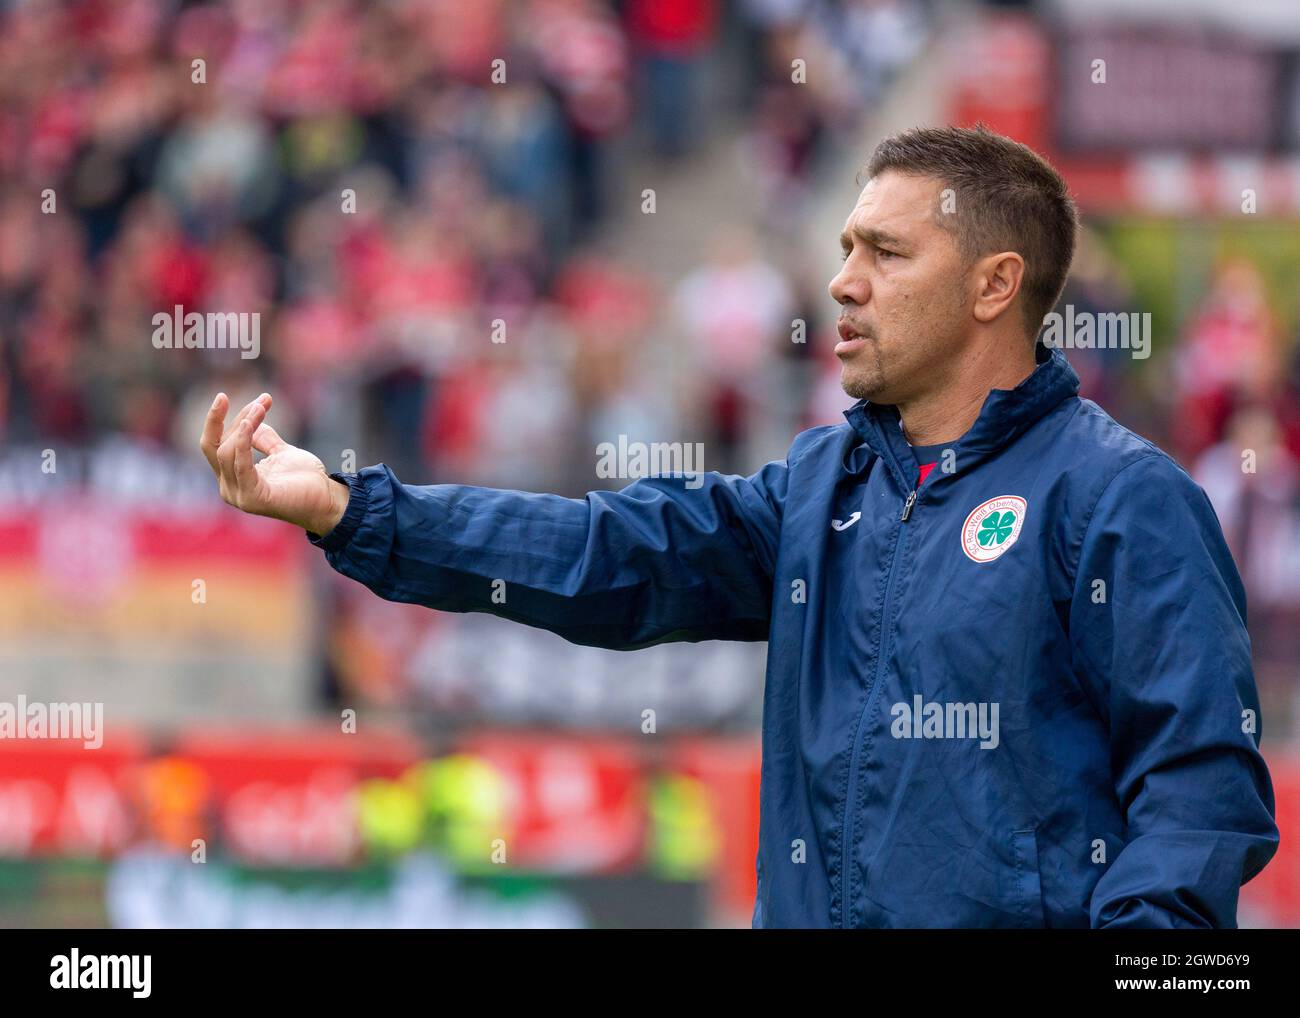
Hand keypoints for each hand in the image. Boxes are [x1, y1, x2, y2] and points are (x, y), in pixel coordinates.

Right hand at [200, 392, 349, 536]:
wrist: (327, 500)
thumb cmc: (305, 480)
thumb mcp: (280, 452)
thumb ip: (263, 438)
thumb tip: (248, 419)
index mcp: (232, 477)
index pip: (218, 443)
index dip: (228, 418)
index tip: (259, 399)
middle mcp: (229, 488)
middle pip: (216, 446)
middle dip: (226, 418)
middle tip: (256, 400)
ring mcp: (238, 495)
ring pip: (227, 451)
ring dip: (244, 424)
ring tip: (261, 407)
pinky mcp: (251, 498)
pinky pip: (241, 464)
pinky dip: (243, 441)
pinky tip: (249, 423)